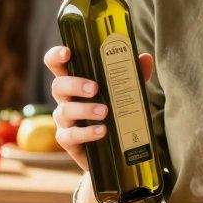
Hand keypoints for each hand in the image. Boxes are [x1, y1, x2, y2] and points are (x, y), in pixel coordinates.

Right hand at [43, 45, 153, 170]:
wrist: (114, 149)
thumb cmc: (115, 112)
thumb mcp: (126, 92)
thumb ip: (133, 75)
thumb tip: (146, 58)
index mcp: (75, 81)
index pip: (56, 64)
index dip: (56, 56)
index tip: (67, 52)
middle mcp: (65, 99)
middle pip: (57, 86)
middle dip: (74, 84)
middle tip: (94, 88)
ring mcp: (64, 121)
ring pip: (63, 111)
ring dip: (84, 109)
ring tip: (104, 112)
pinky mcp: (68, 141)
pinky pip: (69, 136)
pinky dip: (86, 132)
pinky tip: (101, 131)